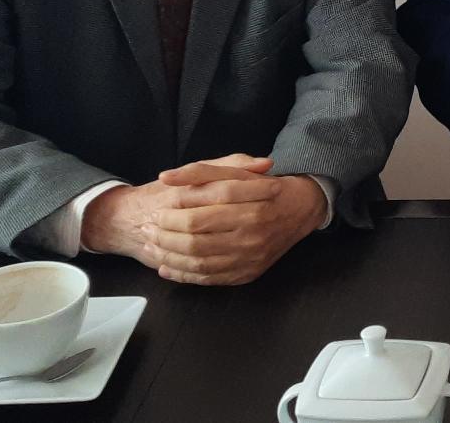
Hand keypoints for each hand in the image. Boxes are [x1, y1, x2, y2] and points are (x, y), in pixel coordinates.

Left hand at [84, 153, 327, 285]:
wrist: (299, 209)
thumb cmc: (264, 187)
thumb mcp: (236, 171)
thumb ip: (201, 171)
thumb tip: (166, 177)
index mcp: (249, 206)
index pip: (198, 216)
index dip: (171, 217)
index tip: (157, 211)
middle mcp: (252, 234)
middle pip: (196, 241)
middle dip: (165, 237)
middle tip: (149, 229)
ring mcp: (251, 257)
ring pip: (200, 263)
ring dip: (169, 257)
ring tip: (153, 246)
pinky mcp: (248, 273)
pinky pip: (210, 279)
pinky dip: (184, 275)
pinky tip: (167, 268)